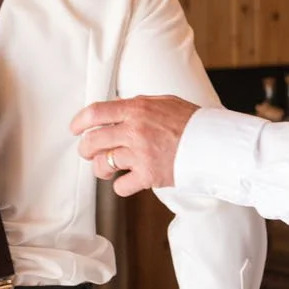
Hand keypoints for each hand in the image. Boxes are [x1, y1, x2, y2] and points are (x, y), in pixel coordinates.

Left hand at [71, 96, 199, 196]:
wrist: (214, 143)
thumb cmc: (192, 122)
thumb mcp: (164, 102)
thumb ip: (139, 105)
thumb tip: (117, 109)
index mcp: (136, 109)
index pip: (95, 113)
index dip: (79, 122)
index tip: (75, 129)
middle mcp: (134, 131)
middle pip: (92, 141)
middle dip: (85, 149)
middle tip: (89, 152)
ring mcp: (140, 154)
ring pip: (102, 165)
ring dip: (100, 169)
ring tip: (107, 169)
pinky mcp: (148, 176)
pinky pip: (120, 186)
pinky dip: (121, 186)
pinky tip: (127, 181)